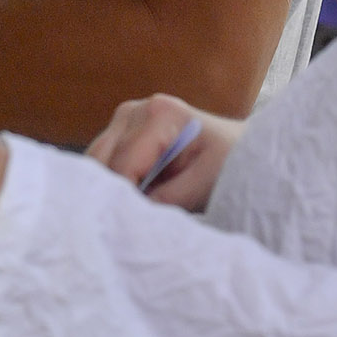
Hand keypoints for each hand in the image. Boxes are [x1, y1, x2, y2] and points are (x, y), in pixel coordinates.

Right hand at [86, 93, 241, 212]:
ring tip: (132, 210)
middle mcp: (135, 110)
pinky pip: (105, 161)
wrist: (240, 148)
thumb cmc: (231, 162)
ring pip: (97, 161)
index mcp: (159, 114)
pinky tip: (133, 197)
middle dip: (113, 192)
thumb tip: (132, 215)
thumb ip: (169, 199)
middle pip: (101, 160)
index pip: (123, 165)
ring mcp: (125, 118)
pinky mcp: (122, 131)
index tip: (134, 225)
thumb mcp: (206, 184)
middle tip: (128, 223)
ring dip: (111, 186)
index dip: (125, 199)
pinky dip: (114, 181)